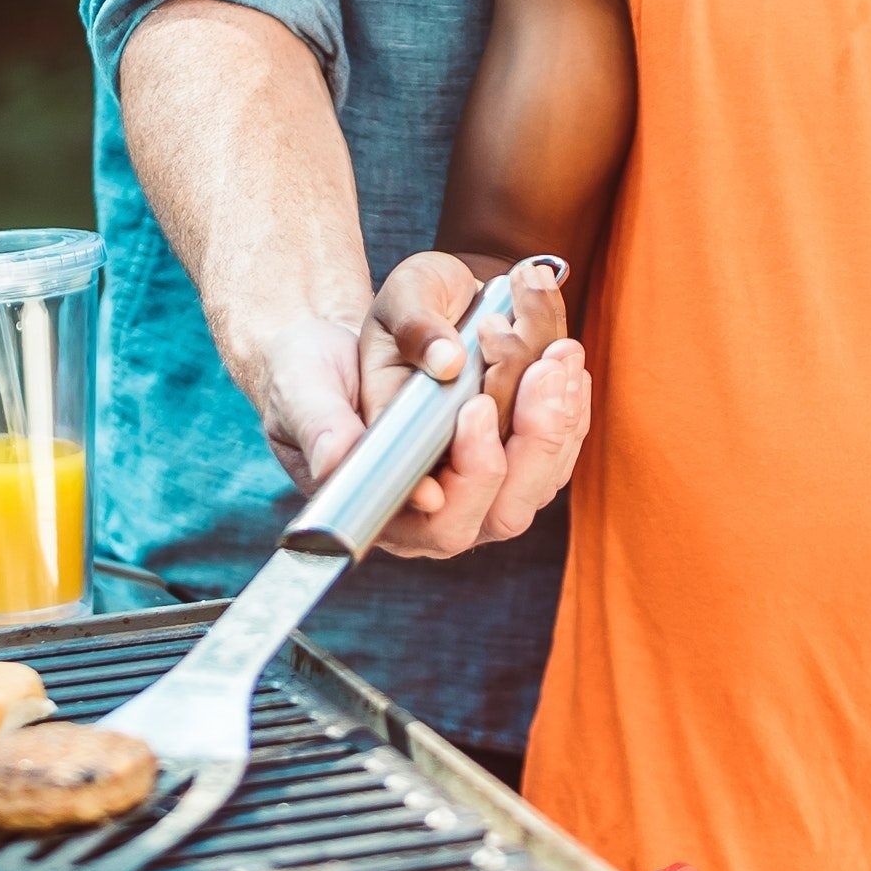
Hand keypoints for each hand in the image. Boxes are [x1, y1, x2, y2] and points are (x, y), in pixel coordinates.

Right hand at [327, 252, 586, 557]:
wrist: (334, 349)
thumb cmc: (309, 376)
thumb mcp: (303, 387)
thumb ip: (322, 422)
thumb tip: (353, 445)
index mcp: (385, 510)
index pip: (439, 520)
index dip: (469, 481)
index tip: (474, 412)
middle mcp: (438, 513)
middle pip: (505, 507)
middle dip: (532, 438)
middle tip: (537, 370)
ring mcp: (480, 489)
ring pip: (541, 477)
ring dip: (558, 414)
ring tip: (556, 351)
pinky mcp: (509, 458)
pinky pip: (557, 447)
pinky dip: (568, 402)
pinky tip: (561, 357)